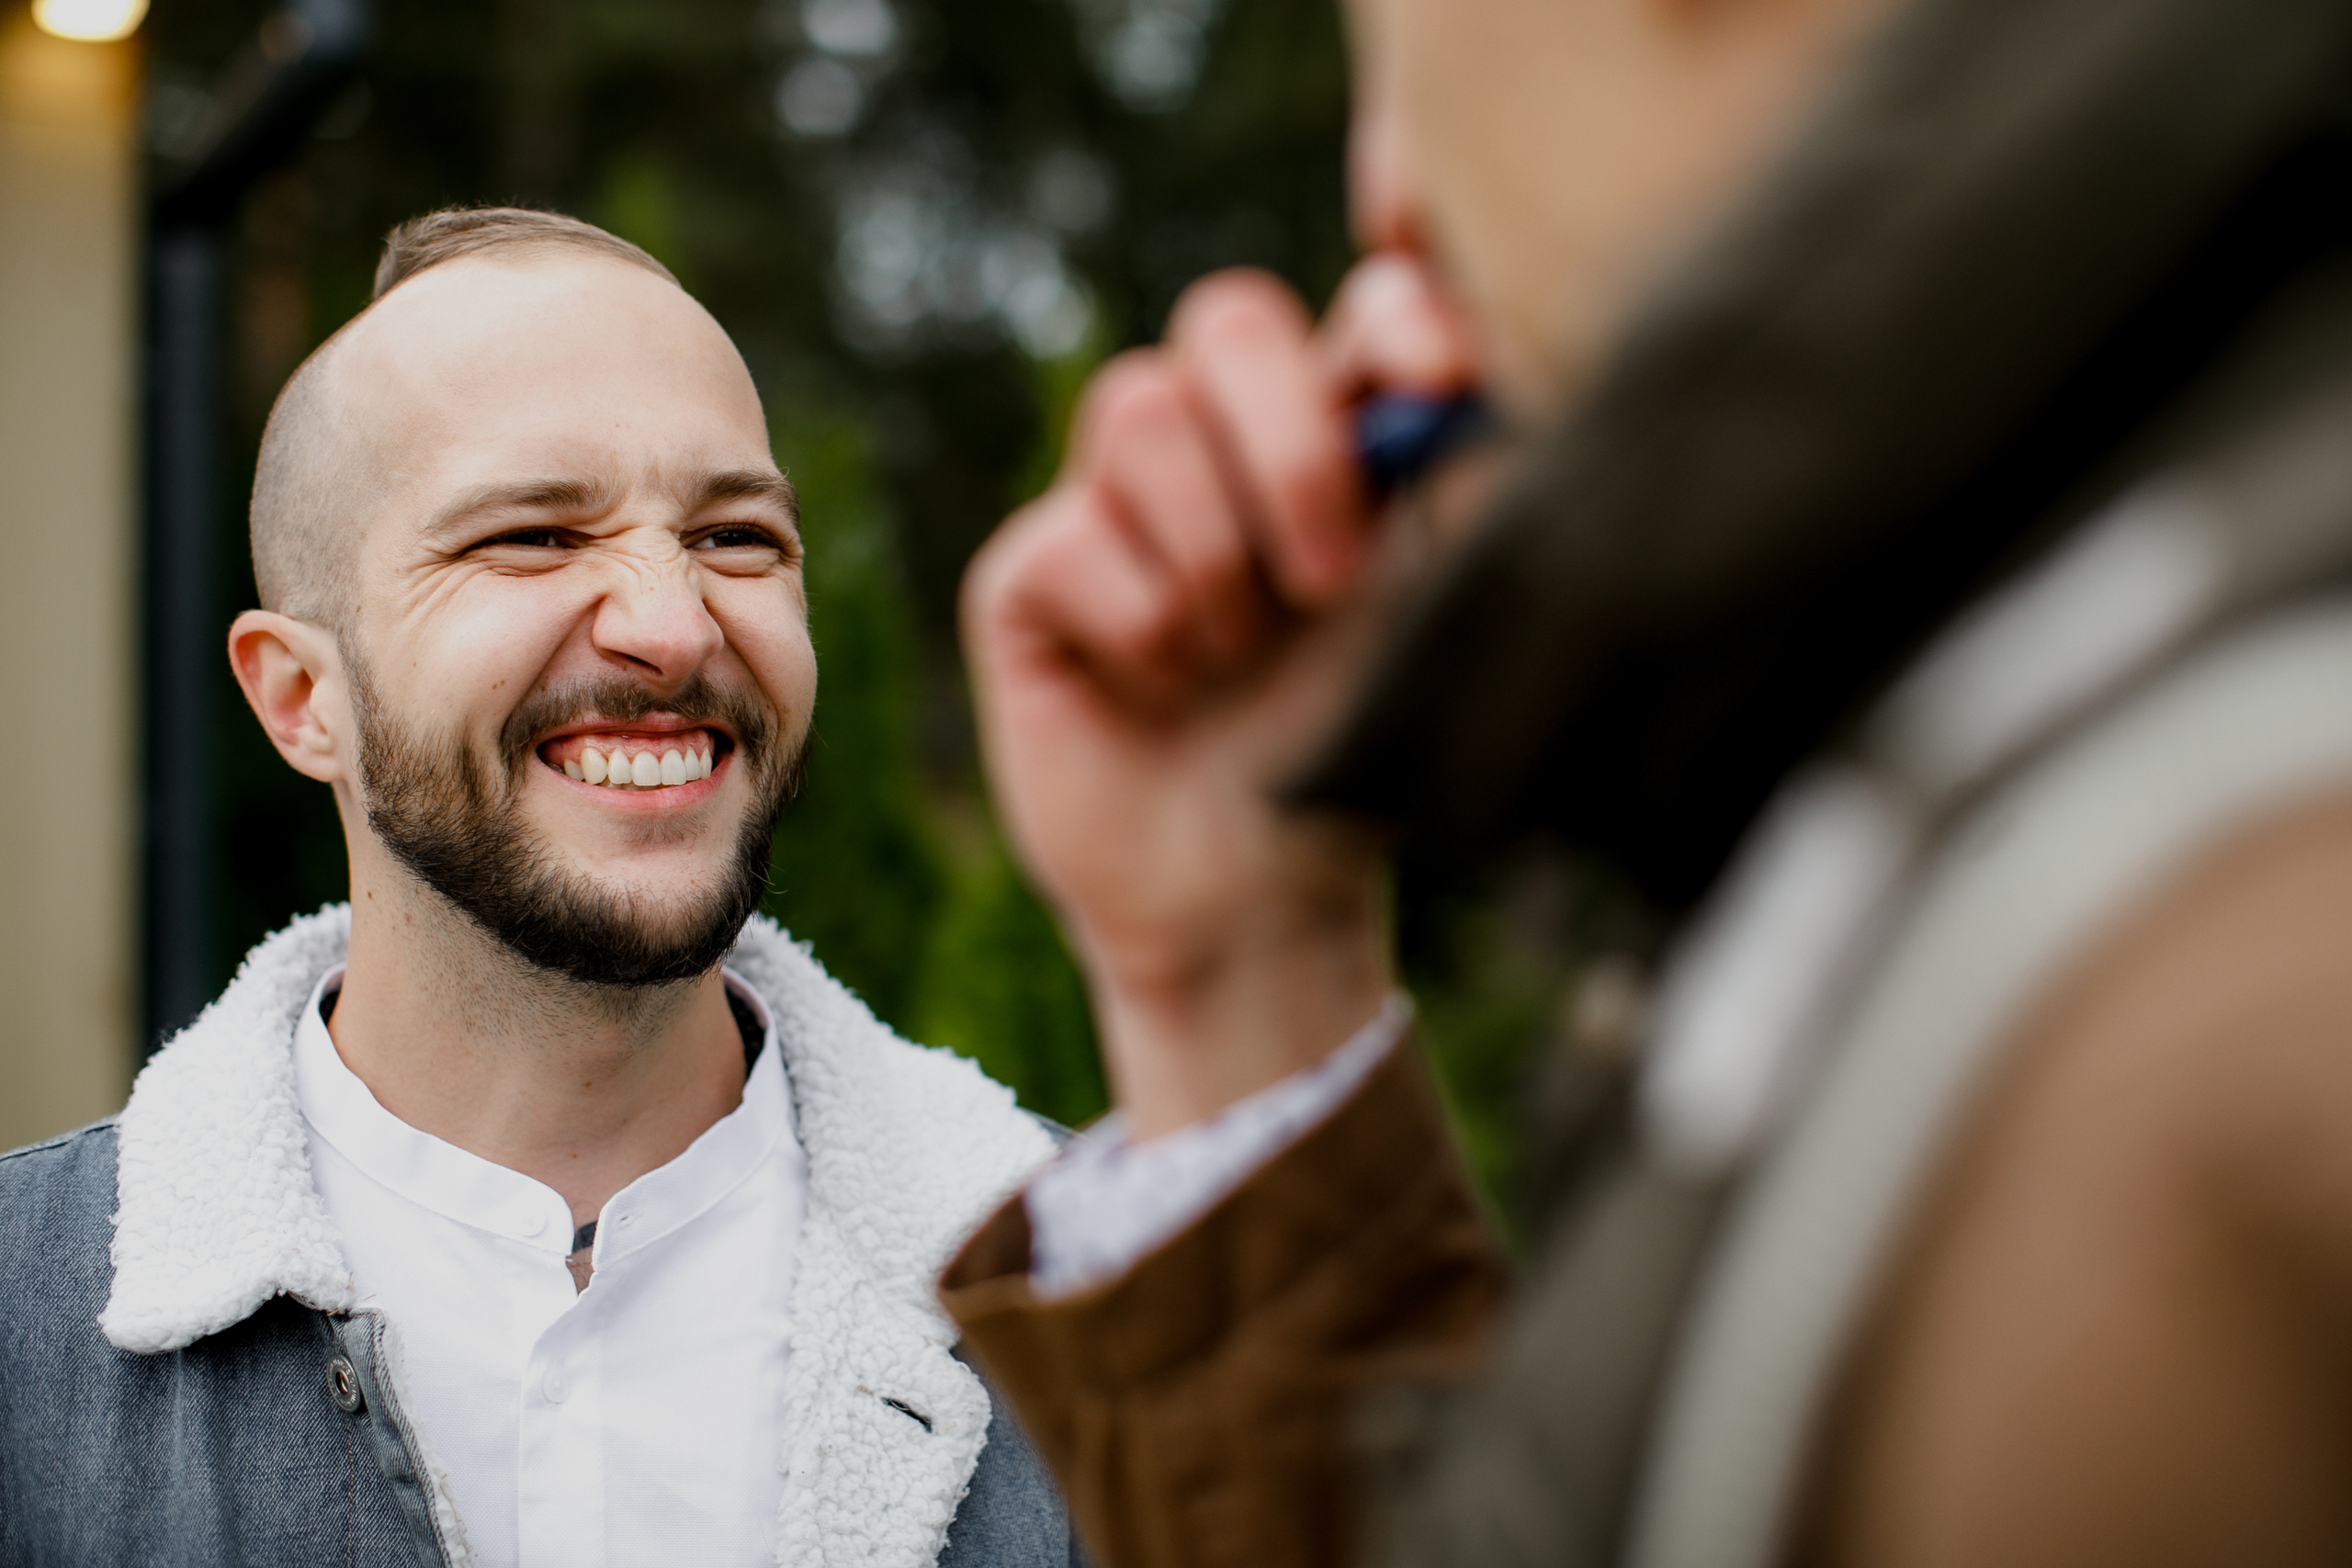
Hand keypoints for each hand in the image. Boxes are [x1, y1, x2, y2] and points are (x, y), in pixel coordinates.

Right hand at [961, 259, 1473, 1137]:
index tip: (1440, 380)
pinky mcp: (1028, 571)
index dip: (1397, 307)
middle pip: (1229, 320)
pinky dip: (1143, 633)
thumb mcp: (1429, 617)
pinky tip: (1156, 693)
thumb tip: (1459, 379)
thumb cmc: (1351, 750)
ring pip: (1142, 412)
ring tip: (1233, 659)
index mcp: (1340, 430)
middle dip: (1290, 448)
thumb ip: (1452, 489)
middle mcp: (1221, 440)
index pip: (1366, 300)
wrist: (1255, 896)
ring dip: (1216, 564)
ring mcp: (1112, 495)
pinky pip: (1076, 539)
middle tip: (1328, 583)